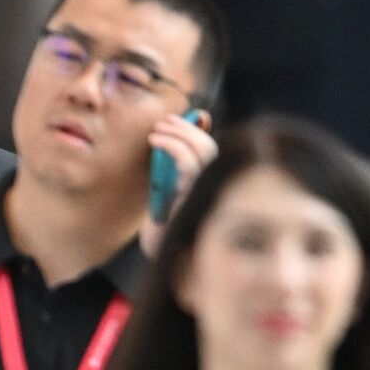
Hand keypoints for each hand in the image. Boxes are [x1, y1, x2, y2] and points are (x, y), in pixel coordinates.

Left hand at [140, 109, 217, 255]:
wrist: (159, 249)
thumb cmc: (164, 219)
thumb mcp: (169, 187)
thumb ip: (175, 165)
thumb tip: (178, 138)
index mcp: (210, 183)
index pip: (211, 149)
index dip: (196, 131)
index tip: (173, 120)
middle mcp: (213, 185)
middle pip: (210, 147)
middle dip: (187, 128)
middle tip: (164, 121)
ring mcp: (205, 190)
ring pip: (203, 151)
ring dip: (179, 133)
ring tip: (157, 130)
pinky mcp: (192, 195)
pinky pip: (188, 163)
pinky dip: (173, 146)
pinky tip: (156, 141)